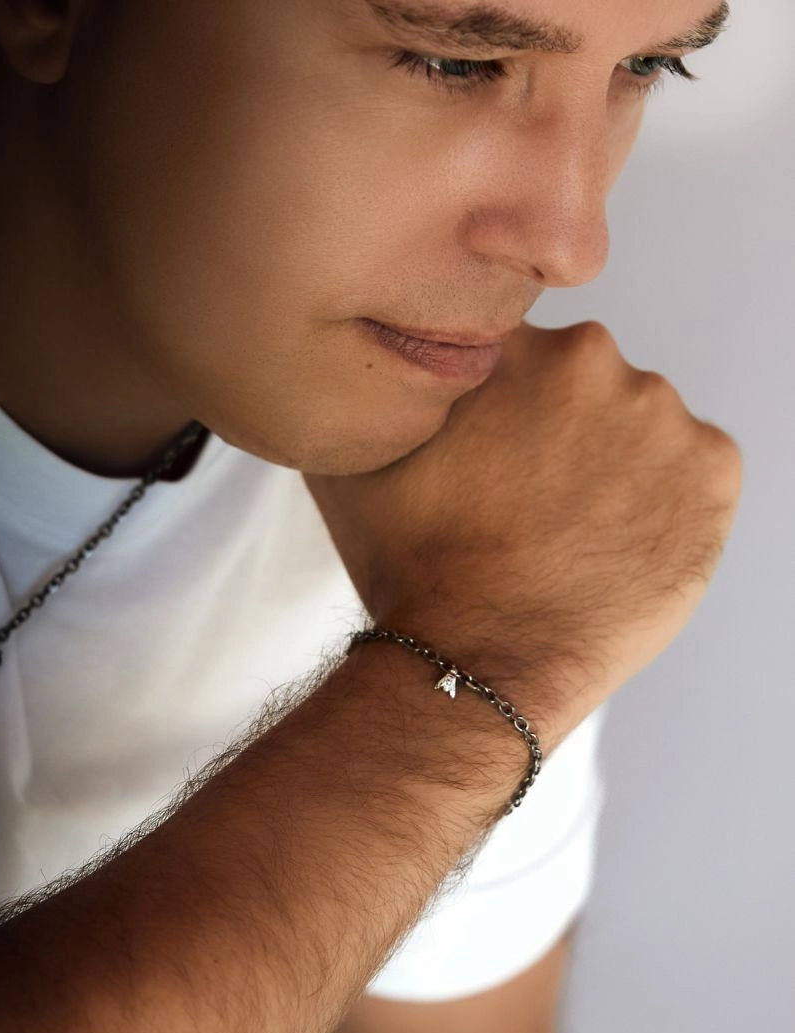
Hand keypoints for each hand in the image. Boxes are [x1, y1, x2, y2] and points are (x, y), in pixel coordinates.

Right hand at [305, 320, 742, 738]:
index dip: (510, 409)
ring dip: (615, 468)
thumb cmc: (414, 569)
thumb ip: (377, 393)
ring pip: (640, 428)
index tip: (500, 455)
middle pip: (585, 385)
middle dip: (563, 433)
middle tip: (529, 503)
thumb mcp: (355, 459)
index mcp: (508, 342)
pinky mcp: (711, 467)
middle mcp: (588, 355)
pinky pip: (693, 472)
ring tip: (570, 534)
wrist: (476, 658)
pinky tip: (617, 547)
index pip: (524, 354)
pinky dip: (666, 503)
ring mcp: (657, 410)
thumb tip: (376, 377)